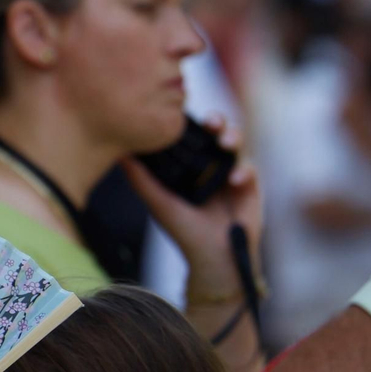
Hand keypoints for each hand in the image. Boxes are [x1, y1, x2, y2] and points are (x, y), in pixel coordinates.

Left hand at [123, 113, 263, 298]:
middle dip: (217, 121)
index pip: (192, 133)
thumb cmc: (184, 230)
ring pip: (238, 142)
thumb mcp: (158, 203)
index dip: (189, 121)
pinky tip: (233, 180)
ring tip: (225, 143)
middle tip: (210, 123)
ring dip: (233, 136)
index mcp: (191, 163)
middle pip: (218, 130)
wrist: (213, 258)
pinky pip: (250, 168)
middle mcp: (212, 163)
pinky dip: (243, 170)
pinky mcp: (250, 185)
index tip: (181, 114)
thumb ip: (140, 179)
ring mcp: (232, 172)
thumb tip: (120, 154)